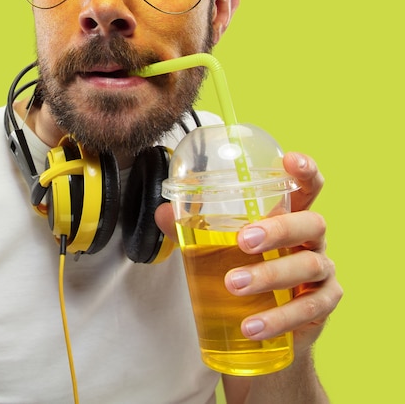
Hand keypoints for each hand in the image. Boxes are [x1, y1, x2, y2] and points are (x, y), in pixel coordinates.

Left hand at [155, 152, 342, 353]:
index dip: (305, 171)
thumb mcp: (220, 245)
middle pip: (312, 223)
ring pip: (308, 266)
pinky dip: (278, 318)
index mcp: (290, 216)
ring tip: (234, 285)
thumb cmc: (247, 269)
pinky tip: (252, 325)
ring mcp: (322, 272)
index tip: (290, 160)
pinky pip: (308, 309)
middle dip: (279, 229)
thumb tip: (163, 213)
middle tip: (244, 240)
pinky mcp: (322, 306)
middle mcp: (312, 240)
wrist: (267, 325)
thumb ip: (193, 228)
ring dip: (270, 275)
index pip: (307, 188)